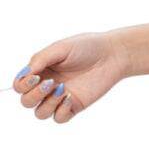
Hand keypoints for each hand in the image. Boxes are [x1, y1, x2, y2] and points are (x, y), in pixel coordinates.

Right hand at [12, 31, 129, 123]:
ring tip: (62, 89)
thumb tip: (25, 74)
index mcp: (41, 70)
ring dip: (47, 103)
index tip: (36, 77)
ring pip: (40, 113)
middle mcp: (48, 85)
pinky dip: (60, 111)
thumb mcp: (61, 48)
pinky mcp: (74, 106)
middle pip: (27, 101)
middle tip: (50, 83)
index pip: (20, 85)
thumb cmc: (87, 47)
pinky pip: (59, 118)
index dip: (22, 85)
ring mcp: (60, 97)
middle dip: (33, 95)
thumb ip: (40, 59)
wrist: (113, 55)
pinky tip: (70, 97)